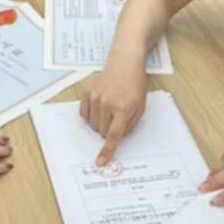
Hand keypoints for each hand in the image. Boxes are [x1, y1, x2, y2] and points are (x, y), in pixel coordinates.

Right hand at [79, 50, 147, 165]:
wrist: (125, 62)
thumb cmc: (135, 85)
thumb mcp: (140, 106)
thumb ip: (129, 125)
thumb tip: (116, 138)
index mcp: (123, 108)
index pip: (113, 135)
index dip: (107, 150)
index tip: (101, 162)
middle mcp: (107, 103)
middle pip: (101, 131)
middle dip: (108, 130)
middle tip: (116, 118)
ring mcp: (95, 96)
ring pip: (92, 124)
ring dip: (100, 122)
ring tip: (109, 108)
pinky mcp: (86, 91)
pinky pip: (84, 113)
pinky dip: (91, 114)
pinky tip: (99, 104)